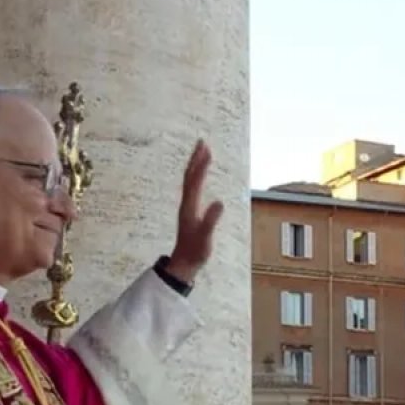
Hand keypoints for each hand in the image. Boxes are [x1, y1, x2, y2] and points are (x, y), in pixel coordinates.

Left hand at [167, 140, 223, 283]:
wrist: (184, 263)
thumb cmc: (195, 251)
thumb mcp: (205, 237)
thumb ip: (211, 220)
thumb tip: (220, 203)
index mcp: (189, 207)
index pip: (195, 181)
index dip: (201, 166)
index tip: (207, 150)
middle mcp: (186, 203)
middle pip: (189, 176)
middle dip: (196, 158)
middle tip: (202, 142)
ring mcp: (187, 206)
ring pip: (190, 180)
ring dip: (196, 165)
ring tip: (202, 152)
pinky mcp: (190, 211)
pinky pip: (193, 188)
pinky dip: (197, 176)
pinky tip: (201, 174)